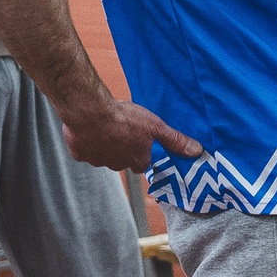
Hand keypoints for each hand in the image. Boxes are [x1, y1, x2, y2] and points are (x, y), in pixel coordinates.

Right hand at [60, 96, 200, 172]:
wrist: (90, 110)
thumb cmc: (125, 117)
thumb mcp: (156, 126)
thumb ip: (175, 140)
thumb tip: (197, 151)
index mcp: (138, 161)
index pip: (142, 163)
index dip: (140, 151)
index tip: (137, 139)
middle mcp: (118, 165)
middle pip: (122, 161)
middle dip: (122, 149)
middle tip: (121, 131)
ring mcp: (98, 161)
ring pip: (103, 156)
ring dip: (104, 145)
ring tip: (106, 127)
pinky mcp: (79, 154)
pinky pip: (83, 151)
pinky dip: (86, 142)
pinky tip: (89, 129)